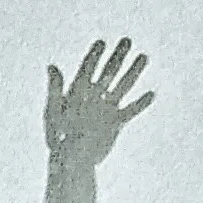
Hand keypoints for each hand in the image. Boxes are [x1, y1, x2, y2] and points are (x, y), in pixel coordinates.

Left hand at [44, 36, 154, 170]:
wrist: (71, 160)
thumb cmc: (58, 137)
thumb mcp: (53, 111)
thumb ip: (55, 89)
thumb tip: (51, 67)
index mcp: (79, 92)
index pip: (88, 68)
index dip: (94, 55)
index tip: (101, 43)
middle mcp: (95, 97)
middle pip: (109, 72)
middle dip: (118, 56)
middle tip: (127, 41)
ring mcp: (106, 109)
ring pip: (122, 86)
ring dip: (133, 72)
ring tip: (143, 57)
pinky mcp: (115, 123)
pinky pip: (130, 111)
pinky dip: (140, 103)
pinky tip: (151, 94)